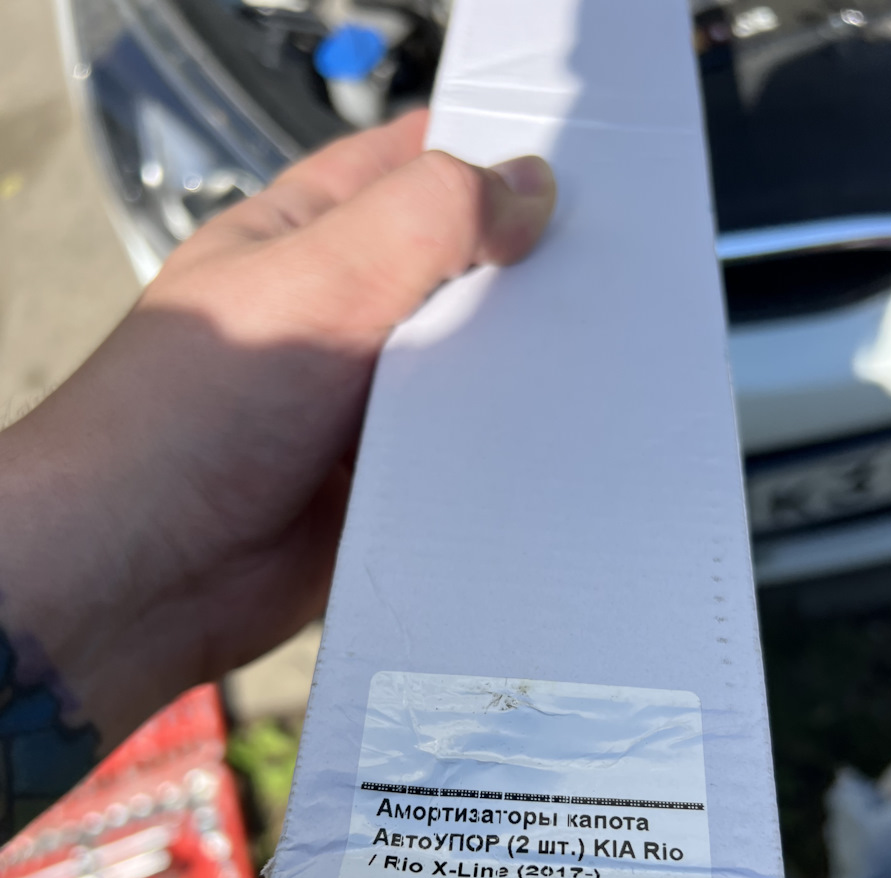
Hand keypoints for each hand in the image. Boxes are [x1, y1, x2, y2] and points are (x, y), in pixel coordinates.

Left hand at [0, 111, 554, 750]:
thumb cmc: (192, 416)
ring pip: (470, 371)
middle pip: (457, 273)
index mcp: (312, 237)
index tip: (576, 172)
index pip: (414, 167)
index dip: (491, 158)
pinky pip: (463, 459)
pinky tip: (551, 451)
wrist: (151, 572)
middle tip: (605, 277)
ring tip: (595, 366)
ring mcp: (365, 405)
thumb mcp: (318, 278)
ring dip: (518, 374)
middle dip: (524, 276)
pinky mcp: (387, 485)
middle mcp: (343, 316)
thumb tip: (528, 188)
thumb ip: (429, 217)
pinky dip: (500, 456)